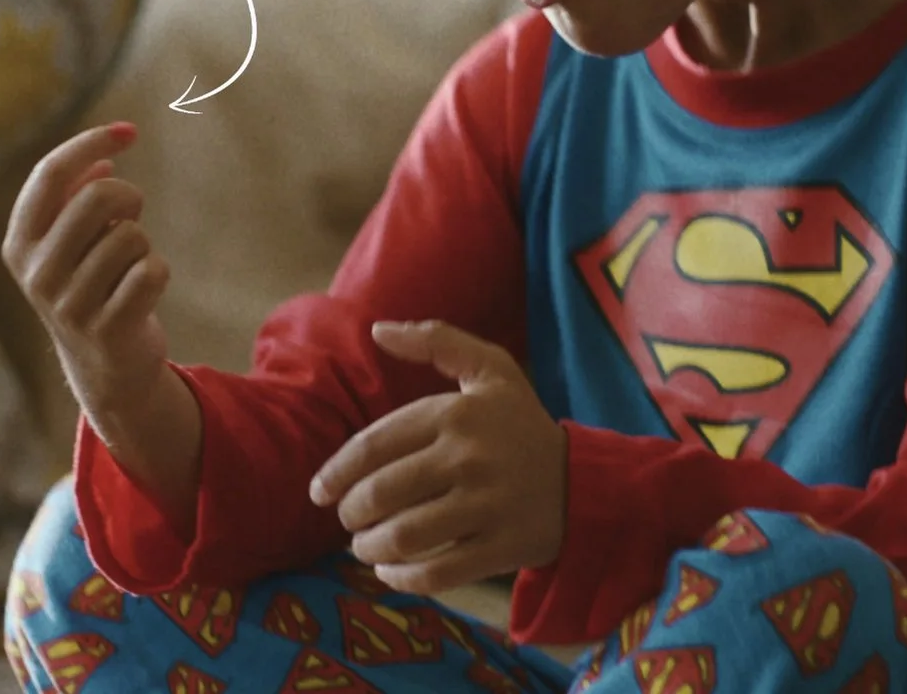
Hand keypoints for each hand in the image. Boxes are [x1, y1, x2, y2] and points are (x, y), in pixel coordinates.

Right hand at [3, 122, 174, 421]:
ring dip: (142, 244)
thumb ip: (77, 198)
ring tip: (128, 268)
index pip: (50, 173)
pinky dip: (157, 272)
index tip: (130, 131)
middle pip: (100, 197)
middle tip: (132, 215)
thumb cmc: (90, 286)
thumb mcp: (71, 241)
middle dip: (129, 197)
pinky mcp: (108, 327)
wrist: (104, 366)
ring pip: (131, 235)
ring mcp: (70, 304)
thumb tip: (102, 161)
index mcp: (18, 244)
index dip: (91, 143)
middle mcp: (36, 273)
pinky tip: (142, 292)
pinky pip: (152, 270)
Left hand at [309, 320, 567, 592]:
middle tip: (348, 520)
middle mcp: (469, 458)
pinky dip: (402, 577)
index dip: (336, 472)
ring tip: (364, 546)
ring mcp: (487, 506)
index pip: (374, 444)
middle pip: (383, 493)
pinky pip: (437, 571)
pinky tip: (391, 570)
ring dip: (370, 547)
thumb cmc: (523, 425)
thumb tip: (378, 329)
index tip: (320, 491)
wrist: (586, 482)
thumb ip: (436, 341)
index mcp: (458, 414)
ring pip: (405, 535)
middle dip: (351, 513)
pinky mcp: (500, 548)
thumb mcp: (491, 369)